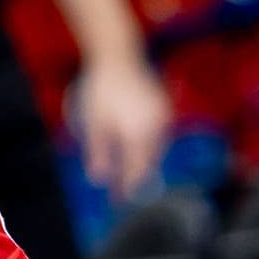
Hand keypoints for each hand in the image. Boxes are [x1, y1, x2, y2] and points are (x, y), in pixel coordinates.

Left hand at [74, 55, 171, 195]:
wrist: (118, 56)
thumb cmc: (102, 89)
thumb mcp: (94, 122)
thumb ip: (98, 151)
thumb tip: (99, 179)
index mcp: (139, 134)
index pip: (136, 170)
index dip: (127, 187)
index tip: (118, 202)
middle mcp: (157, 128)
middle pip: (149, 162)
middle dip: (136, 177)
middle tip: (122, 193)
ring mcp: (163, 117)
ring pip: (156, 149)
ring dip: (144, 162)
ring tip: (130, 174)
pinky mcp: (164, 107)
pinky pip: (159, 135)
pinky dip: (148, 146)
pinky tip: (138, 148)